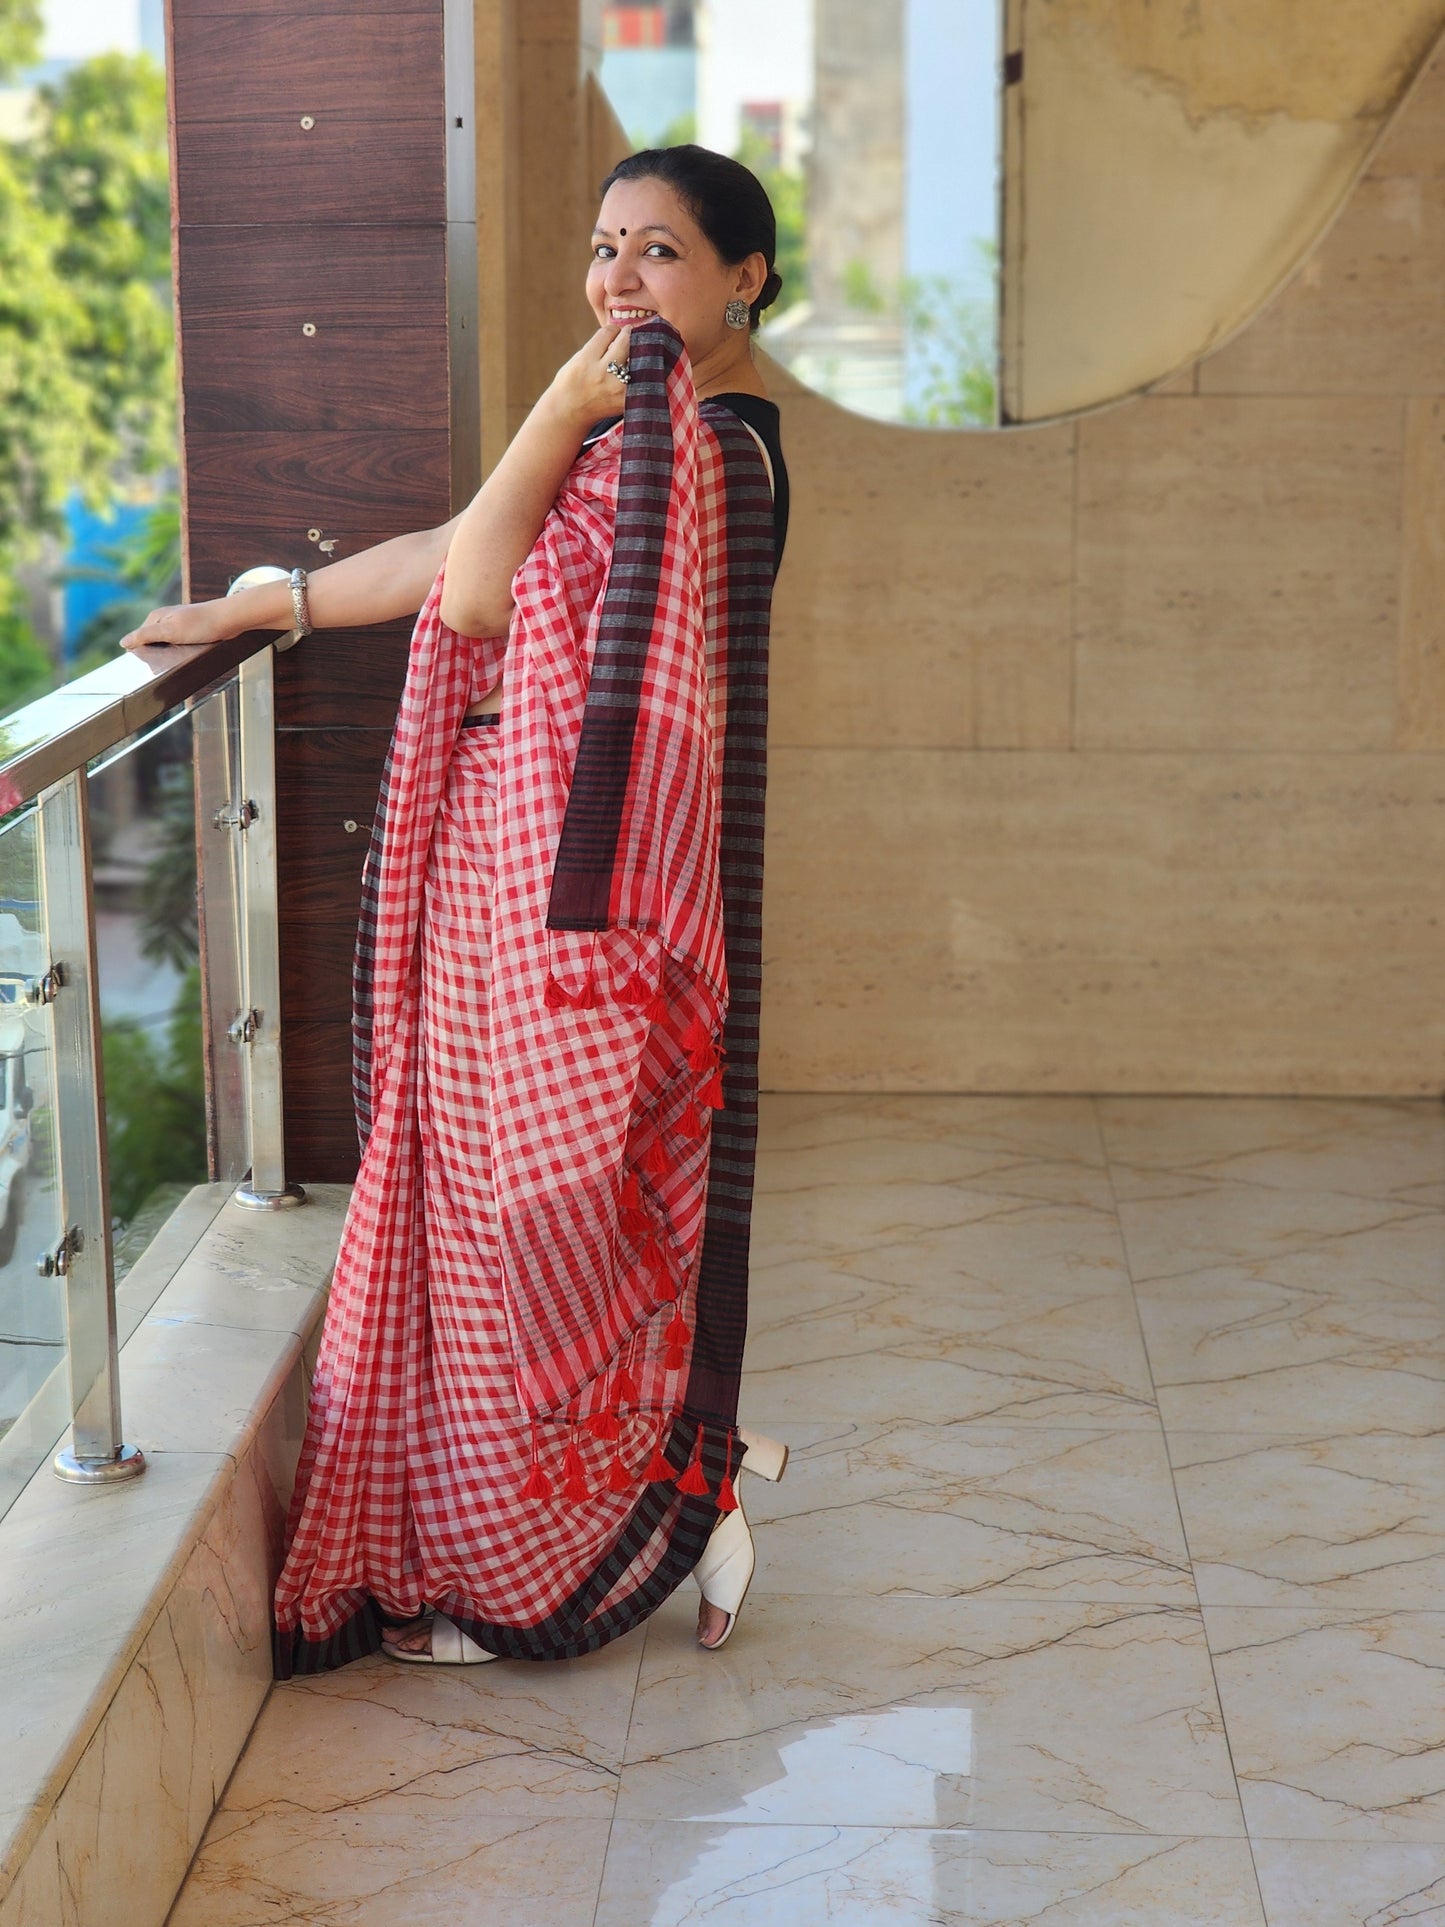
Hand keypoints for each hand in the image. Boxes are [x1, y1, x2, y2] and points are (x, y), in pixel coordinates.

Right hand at [120, 599, 240, 651]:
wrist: (229, 620)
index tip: (150, 663)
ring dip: (171, 655)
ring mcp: (178, 626)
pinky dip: (182, 653)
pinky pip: (180, 647)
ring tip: (180, 658)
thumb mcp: (169, 631)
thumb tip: (123, 642)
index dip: (142, 652)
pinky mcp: (190, 633)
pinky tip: (188, 655)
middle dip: (157, 654)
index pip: (139, 639)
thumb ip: (146, 636)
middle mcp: (165, 620)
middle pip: (152, 644)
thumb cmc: (201, 624)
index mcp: (155, 617)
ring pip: (167, 647)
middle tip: (169, 660)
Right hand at [543, 322, 632, 433]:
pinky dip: (642, 371)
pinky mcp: (626, 400)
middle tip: (629, 333)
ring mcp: (616, 388)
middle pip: (625, 342)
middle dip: (627, 334)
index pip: (607, 333)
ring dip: (638, 352)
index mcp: (586, 360)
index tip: (615, 330)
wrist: (569, 414)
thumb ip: (596, 347)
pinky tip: (639, 368)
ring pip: (636, 359)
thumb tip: (617, 333)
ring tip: (636, 349)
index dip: (613, 329)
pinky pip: (640, 378)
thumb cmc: (571, 383)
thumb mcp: (577, 359)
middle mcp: (602, 373)